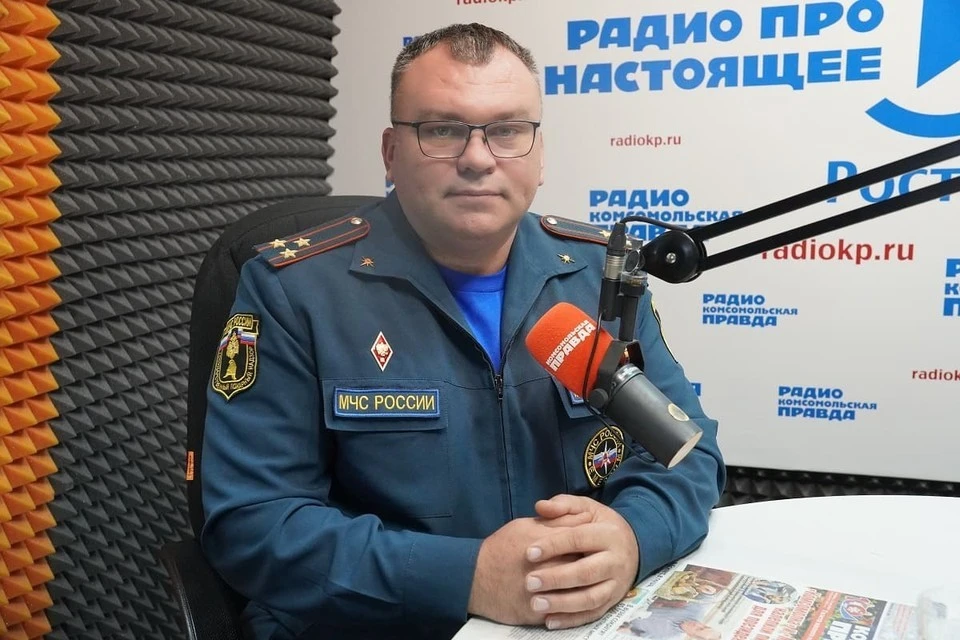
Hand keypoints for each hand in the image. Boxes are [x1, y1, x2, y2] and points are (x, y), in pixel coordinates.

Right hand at [467, 511, 589, 625]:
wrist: (474, 577)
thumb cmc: (501, 547)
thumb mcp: (525, 525)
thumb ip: (555, 521)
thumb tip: (584, 518)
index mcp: (544, 543)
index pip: (579, 541)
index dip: (591, 541)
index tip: (597, 542)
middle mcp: (545, 568)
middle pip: (581, 567)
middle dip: (593, 565)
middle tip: (599, 563)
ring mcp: (541, 593)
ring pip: (575, 593)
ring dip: (585, 589)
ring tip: (590, 583)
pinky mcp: (536, 613)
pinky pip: (562, 614)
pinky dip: (572, 609)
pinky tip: (576, 601)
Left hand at [524, 494, 639, 629]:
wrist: (634, 545)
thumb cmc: (601, 525)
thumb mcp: (587, 508)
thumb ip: (563, 505)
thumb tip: (540, 507)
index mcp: (608, 534)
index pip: (578, 539)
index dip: (552, 545)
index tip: (528, 552)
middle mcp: (616, 561)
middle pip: (585, 572)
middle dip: (556, 578)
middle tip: (529, 582)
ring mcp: (616, 584)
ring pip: (590, 598)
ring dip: (562, 604)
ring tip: (536, 604)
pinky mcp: (613, 601)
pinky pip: (592, 614)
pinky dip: (571, 620)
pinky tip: (549, 621)